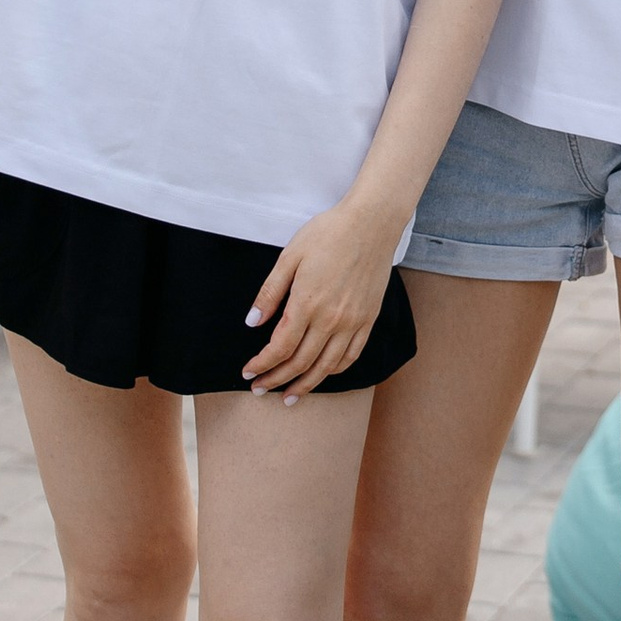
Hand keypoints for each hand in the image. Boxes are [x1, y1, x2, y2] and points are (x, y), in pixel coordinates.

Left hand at [242, 193, 400, 396]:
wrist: (372, 223)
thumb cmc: (328, 233)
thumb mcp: (290, 256)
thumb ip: (270, 292)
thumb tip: (252, 323)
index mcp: (307, 302)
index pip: (280, 347)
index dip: (262, 364)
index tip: (248, 372)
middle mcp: (331, 319)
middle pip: (300, 362)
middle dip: (276, 380)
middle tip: (259, 389)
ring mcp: (353, 322)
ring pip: (326, 367)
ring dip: (305, 385)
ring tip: (289, 397)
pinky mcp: (368, 319)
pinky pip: (350, 356)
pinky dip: (333, 371)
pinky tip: (321, 374)